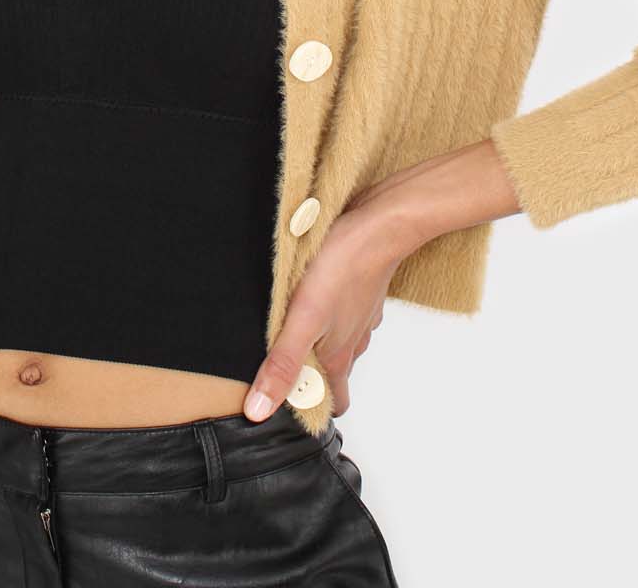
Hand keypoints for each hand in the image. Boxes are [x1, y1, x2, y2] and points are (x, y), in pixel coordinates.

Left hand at [242, 189, 416, 421]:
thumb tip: (260, 411)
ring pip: (339, 340)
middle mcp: (353, 341)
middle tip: (280, 362)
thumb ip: (282, 365)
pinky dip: (330, 310)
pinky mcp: (361, 290)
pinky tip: (314, 292)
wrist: (378, 226)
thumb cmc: (341, 269)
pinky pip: (344, 310)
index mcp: (338, 357)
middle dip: (311, 374)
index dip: (312, 408)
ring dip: (319, 340)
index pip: (333, 402)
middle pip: (333, 372)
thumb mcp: (302, 321)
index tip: (286, 404)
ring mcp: (361, 315)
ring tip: (291, 325)